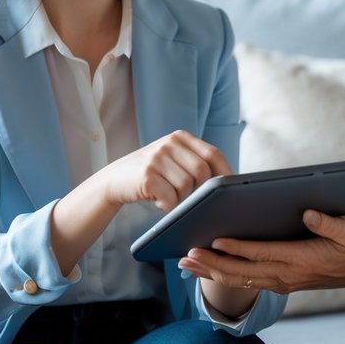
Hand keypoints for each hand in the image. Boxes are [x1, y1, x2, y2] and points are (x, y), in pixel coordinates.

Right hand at [85, 130, 229, 212]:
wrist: (114, 180)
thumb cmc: (152, 174)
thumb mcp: (173, 160)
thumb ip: (195, 163)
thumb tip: (227, 185)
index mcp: (180, 137)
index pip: (213, 154)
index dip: (225, 173)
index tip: (230, 191)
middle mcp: (169, 143)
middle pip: (202, 171)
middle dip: (200, 190)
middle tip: (189, 199)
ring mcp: (156, 157)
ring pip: (187, 185)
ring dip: (182, 199)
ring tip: (169, 198)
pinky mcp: (146, 175)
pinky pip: (170, 197)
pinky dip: (167, 206)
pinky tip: (158, 202)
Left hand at [178, 210, 344, 293]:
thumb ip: (328, 223)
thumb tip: (306, 213)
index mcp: (301, 260)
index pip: (261, 254)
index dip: (235, 248)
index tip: (212, 240)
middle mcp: (289, 275)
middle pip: (243, 273)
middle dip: (211, 265)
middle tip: (185, 257)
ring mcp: (286, 281)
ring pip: (242, 281)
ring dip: (213, 273)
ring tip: (187, 264)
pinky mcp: (286, 282)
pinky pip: (250, 282)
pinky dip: (227, 276)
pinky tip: (211, 270)